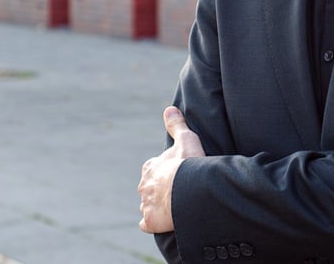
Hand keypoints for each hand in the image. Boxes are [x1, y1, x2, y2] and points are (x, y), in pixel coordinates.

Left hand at [138, 106, 205, 232]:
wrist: (189, 191)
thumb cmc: (188, 164)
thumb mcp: (185, 139)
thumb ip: (176, 125)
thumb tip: (169, 109)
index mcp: (151, 166)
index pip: (152, 167)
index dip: (164, 170)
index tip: (176, 171)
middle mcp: (144, 185)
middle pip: (149, 187)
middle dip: (159, 188)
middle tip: (176, 189)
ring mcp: (146, 204)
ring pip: (146, 204)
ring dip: (156, 205)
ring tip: (173, 205)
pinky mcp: (150, 222)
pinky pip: (146, 224)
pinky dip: (152, 222)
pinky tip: (163, 221)